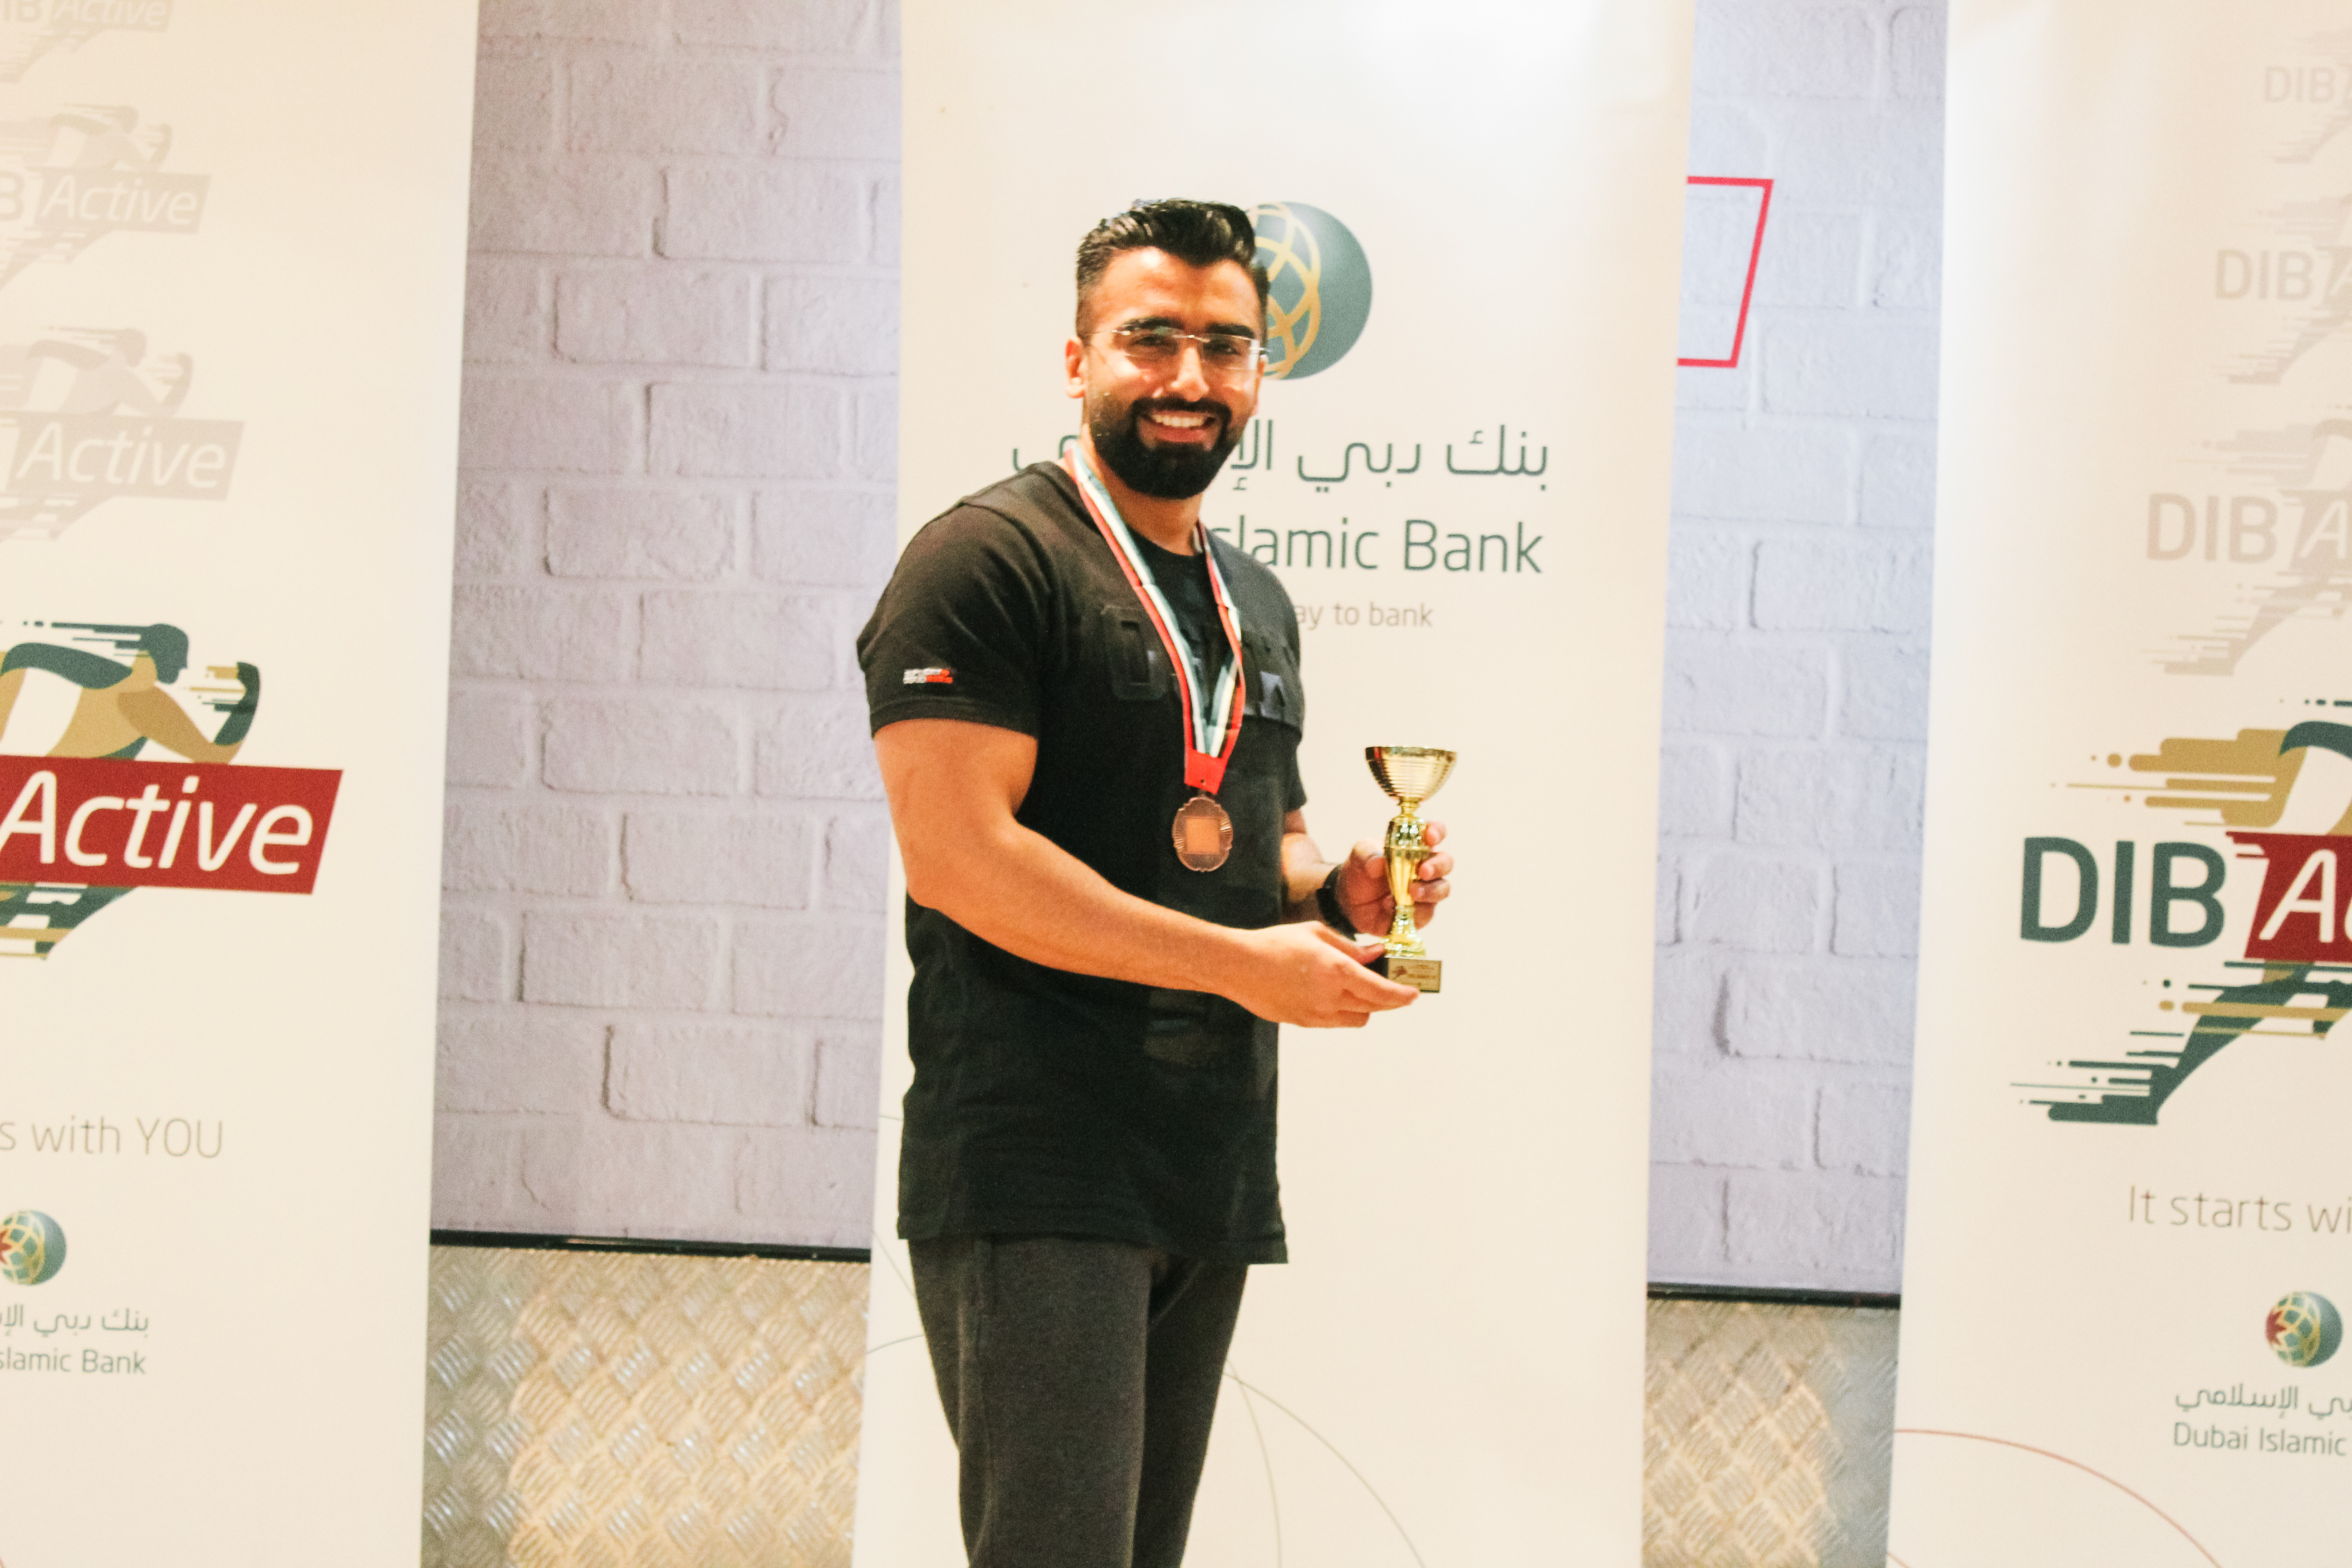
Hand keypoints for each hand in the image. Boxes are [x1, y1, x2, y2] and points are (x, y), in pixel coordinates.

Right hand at [1228, 922, 1418, 1027]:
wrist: (1238, 966)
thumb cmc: (1275, 943)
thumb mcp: (1316, 934)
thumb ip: (1350, 947)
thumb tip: (1375, 955)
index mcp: (1336, 970)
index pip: (1381, 991)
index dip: (1402, 995)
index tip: (1414, 993)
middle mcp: (1330, 997)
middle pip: (1374, 1008)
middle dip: (1389, 1001)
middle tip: (1396, 990)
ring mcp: (1317, 1014)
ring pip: (1357, 1019)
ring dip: (1367, 1007)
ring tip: (1362, 990)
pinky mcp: (1304, 1023)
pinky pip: (1336, 1022)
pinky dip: (1344, 1011)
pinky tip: (1335, 994)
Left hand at [1335, 819, 1451, 936]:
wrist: (1350, 902)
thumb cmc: (1361, 871)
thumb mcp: (1359, 856)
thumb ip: (1368, 854)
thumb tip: (1379, 862)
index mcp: (1414, 844)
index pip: (1434, 832)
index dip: (1436, 832)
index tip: (1430, 836)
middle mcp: (1425, 865)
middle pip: (1446, 862)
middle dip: (1438, 865)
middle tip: (1424, 871)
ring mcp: (1426, 890)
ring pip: (1442, 888)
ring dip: (1431, 890)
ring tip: (1413, 892)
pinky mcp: (1421, 912)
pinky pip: (1427, 912)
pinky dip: (1414, 911)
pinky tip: (1393, 908)